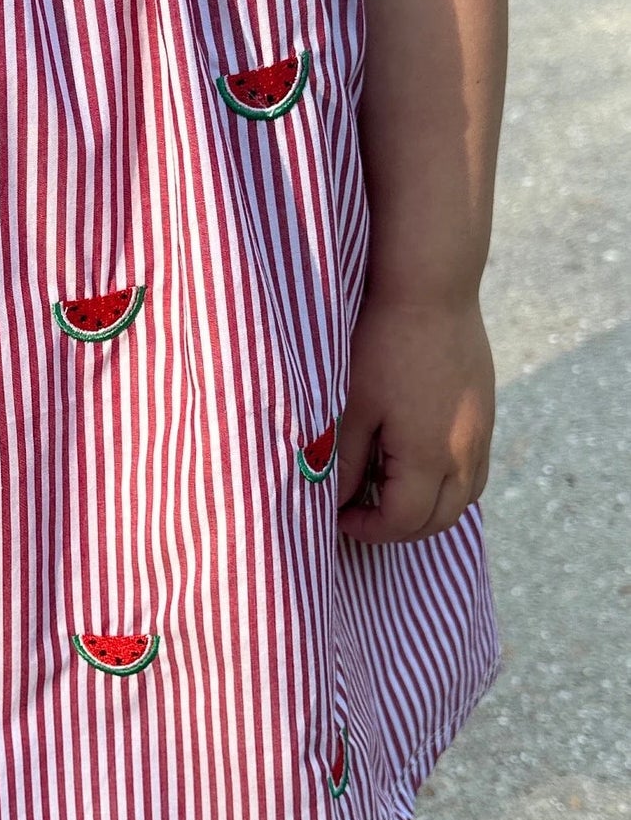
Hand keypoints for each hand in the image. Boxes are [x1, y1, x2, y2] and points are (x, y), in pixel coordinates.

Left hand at [335, 296, 493, 544]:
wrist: (431, 290)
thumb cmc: (382, 344)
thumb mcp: (353, 406)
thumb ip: (343, 461)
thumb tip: (335, 500)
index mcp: (428, 456)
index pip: (403, 521)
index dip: (368, 528)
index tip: (338, 516)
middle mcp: (464, 453)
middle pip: (439, 520)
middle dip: (398, 529)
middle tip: (361, 514)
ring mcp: (481, 434)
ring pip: (464, 498)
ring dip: (428, 509)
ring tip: (388, 492)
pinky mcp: (486, 414)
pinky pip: (475, 470)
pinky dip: (449, 484)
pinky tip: (417, 465)